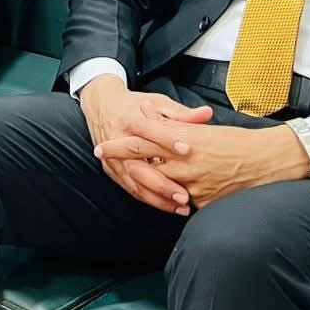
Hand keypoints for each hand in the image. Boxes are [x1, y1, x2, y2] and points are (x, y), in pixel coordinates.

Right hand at [79, 75, 211, 214]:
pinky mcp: (113, 170)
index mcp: (129, 120)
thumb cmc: (133, 106)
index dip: (167, 139)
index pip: (148, 130)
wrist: (102, 107)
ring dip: (158, 198)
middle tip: (184, 195)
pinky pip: (132, 189)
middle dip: (162, 183)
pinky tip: (168, 206)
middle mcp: (118, 141)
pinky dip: (151, 200)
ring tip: (181, 206)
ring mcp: (114, 159)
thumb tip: (207, 114)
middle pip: (138, 165)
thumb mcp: (157, 102)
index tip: (187, 149)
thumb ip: (182, 113)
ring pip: (135, 183)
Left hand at [95, 114, 309, 208]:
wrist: (270, 161)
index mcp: (186, 140)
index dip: (120, 143)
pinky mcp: (205, 202)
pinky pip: (182, 204)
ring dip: (143, 183)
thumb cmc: (238, 141)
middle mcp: (185, 162)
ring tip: (130, 178)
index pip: (144, 139)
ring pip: (160, 186)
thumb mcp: (203, 128)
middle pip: (144, 163)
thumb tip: (144, 111)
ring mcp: (194, 185)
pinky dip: (173, 201)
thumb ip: (171, 122)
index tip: (103, 144)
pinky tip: (166, 199)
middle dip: (121, 160)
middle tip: (103, 155)